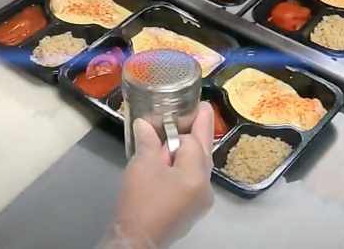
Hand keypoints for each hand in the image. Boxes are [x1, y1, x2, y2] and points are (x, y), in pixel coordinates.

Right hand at [114, 102, 214, 247]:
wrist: (137, 239)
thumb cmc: (141, 200)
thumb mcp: (142, 165)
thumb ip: (148, 141)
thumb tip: (144, 124)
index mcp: (196, 174)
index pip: (192, 140)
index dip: (178, 129)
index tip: (177, 113)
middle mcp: (206, 186)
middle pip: (203, 151)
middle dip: (199, 130)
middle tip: (201, 108)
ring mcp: (202, 200)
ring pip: (198, 166)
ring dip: (188, 150)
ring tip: (177, 136)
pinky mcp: (194, 209)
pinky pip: (193, 180)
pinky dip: (184, 167)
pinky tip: (170, 163)